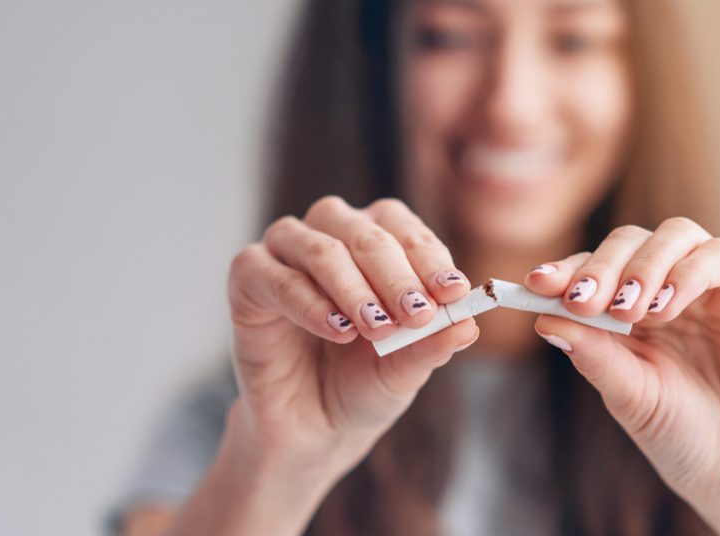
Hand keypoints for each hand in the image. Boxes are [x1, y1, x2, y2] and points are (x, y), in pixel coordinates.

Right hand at [216, 197, 477, 531]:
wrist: (314, 429)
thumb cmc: (364, 384)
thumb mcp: (406, 369)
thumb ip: (433, 345)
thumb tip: (471, 326)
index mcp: (376, 242)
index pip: (404, 230)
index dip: (430, 257)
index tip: (455, 291)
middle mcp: (330, 236)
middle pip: (365, 232)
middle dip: (396, 274)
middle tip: (416, 313)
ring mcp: (286, 254)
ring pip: (320, 248)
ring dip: (354, 287)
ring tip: (377, 327)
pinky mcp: (248, 280)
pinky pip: (274, 277)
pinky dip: (309, 303)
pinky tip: (337, 331)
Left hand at [526, 219, 719, 534]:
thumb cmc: (684, 436)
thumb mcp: (630, 395)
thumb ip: (593, 354)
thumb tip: (542, 319)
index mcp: (637, 307)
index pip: (598, 267)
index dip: (569, 269)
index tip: (537, 285)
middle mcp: (676, 287)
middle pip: (633, 241)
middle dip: (603, 265)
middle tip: (584, 300)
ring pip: (677, 236)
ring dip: (644, 266)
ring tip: (627, 309)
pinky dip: (688, 274)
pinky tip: (666, 308)